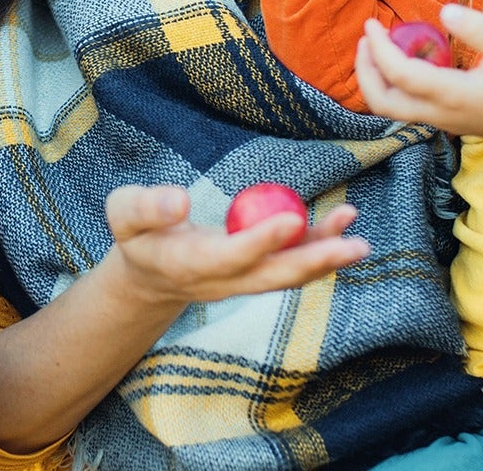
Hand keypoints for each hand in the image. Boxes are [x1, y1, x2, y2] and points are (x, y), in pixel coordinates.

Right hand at [101, 185, 368, 311]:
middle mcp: (223, 280)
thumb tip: (179, 201)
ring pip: (290, 274)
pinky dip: (320, 244)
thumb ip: (146, 207)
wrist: (150, 274)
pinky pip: (292, 262)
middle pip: (274, 276)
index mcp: (189, 264)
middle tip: (352, 246)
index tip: (291, 219)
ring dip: (326, 257)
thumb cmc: (137, 235)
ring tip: (359, 238)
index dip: (262, 241)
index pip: (231, 256)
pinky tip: (345, 222)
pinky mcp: (257, 271)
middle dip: (315, 262)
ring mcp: (244, 280)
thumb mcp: (124, 214)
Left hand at [354, 4, 482, 147]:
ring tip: (375, 48)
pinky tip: (400, 60)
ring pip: (389, 109)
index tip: (373, 24)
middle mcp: (438, 113)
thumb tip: (444, 11)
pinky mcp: (442, 121)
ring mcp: (438, 121)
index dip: (379, 49)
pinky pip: (403, 107)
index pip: (400, 75)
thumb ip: (479, 29)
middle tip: (365, 38)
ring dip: (373, 79)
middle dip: (364, 70)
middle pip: (382, 102)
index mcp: (452, 94)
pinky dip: (389, 85)